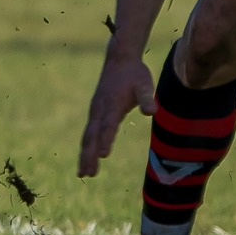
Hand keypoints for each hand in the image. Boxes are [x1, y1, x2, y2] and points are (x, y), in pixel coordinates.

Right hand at [76, 52, 155, 177]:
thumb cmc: (134, 74)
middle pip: (92, 136)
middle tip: (88, 174)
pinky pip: (88, 133)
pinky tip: (86, 158)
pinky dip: (85, 146)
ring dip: (85, 155)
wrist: (119, 60)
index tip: (102, 155)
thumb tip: (152, 111)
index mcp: (111, 104)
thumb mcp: (144, 83)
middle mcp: (99, 110)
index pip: (108, 126)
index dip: (105, 140)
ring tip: (83, 174)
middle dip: (89, 155)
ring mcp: (95, 111)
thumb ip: (146, 98)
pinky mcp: (95, 112)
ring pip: (87, 136)